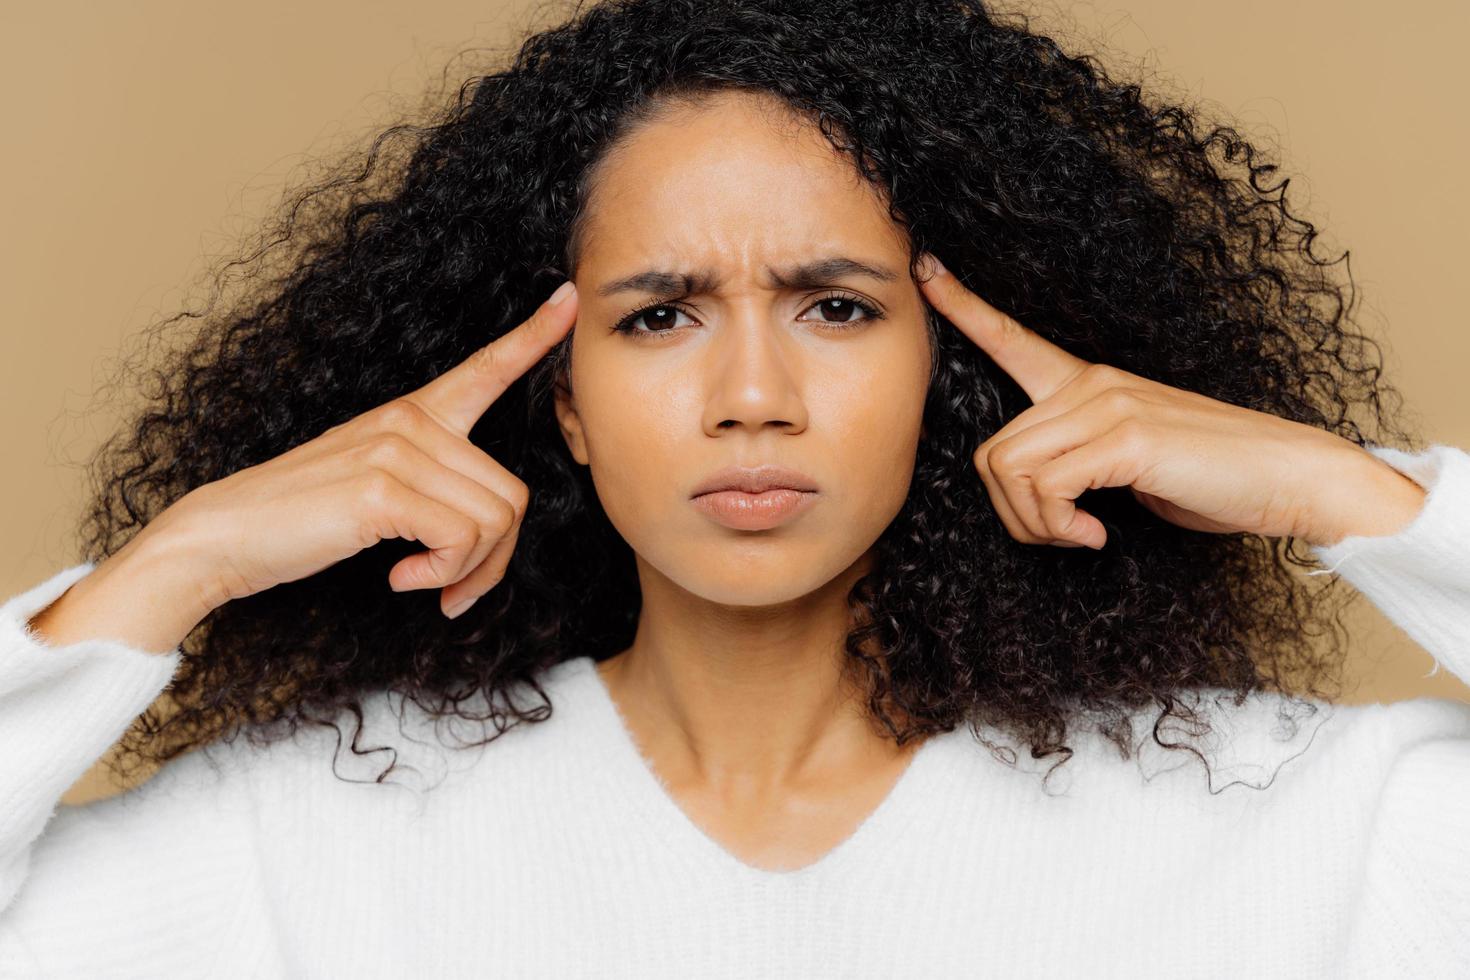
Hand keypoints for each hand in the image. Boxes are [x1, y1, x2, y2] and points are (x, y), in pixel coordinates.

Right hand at [138, 280, 578, 620]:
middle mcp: (412, 421)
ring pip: (496, 522)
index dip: (534, 338)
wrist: (223, 537)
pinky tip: (401, 579)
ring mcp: (398, 448)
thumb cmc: (302, 521)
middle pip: (513, 497)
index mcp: (414, 415)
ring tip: (426, 581)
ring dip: (469, 571)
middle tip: (453, 586)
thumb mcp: (377, 490)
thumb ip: (435, 490)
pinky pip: (462, 540)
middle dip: (495, 559)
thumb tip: (488, 533)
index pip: (484, 369)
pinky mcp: (384, 488)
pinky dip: (442, 574)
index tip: (571, 299)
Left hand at [915, 254, 1424, 550]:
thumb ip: (1078, 462)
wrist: (1290, 478)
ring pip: (1008, 471)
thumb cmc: (1212, 478)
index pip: (1013, 338)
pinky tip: (1097, 536)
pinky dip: (1059, 526)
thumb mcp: (1129, 465)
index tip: (923, 269)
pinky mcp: (1125, 437)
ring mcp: (1106, 405)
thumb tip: (1035, 494)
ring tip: (1079, 535)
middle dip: (1013, 513)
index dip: (963, 306)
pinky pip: (1045, 488)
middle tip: (1062, 535)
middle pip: (991, 453)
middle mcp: (1089, 384)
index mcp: (1087, 384)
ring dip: (1035, 523)